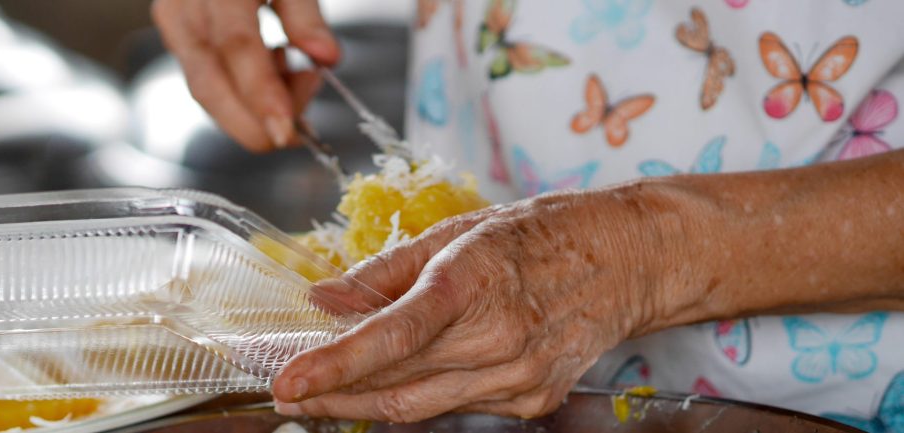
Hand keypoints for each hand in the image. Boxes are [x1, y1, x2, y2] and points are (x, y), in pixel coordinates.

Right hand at [152, 0, 339, 151]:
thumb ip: (305, 14)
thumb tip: (326, 57)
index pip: (237, 47)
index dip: (261, 94)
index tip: (286, 131)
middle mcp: (183, 6)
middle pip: (208, 82)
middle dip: (254, 121)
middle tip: (298, 129)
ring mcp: (174, 24)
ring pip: (205, 90)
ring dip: (251, 109)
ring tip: (295, 80)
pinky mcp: (177, 37)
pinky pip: (205, 81)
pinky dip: (241, 94)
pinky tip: (272, 76)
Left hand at [271, 182, 709, 421]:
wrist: (628, 260)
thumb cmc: (540, 234)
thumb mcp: (457, 230)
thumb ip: (384, 271)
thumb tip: (323, 299)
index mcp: (473, 283)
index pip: (391, 337)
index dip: (333, 365)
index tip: (288, 381)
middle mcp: (499, 340)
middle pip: (395, 384)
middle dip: (333, 393)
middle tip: (289, 388)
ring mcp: (518, 378)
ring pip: (419, 405)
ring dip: (365, 400)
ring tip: (327, 387)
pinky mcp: (531, 401)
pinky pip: (454, 407)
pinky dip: (416, 395)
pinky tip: (397, 378)